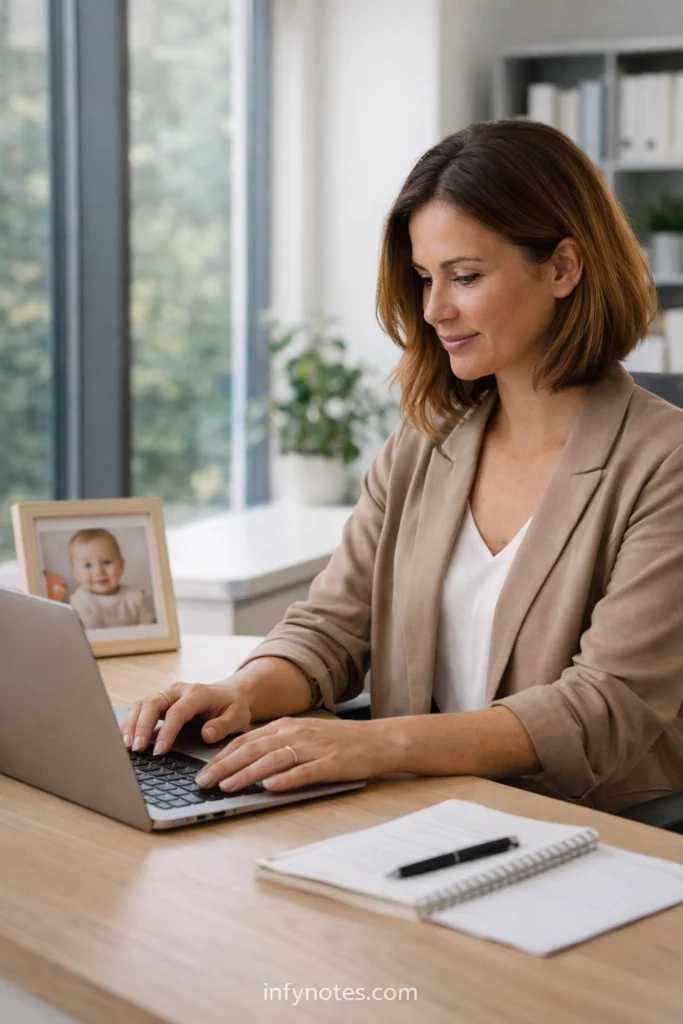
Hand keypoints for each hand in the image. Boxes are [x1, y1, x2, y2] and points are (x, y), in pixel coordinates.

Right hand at [119, 679, 252, 754]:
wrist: (231, 693)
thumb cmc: (233, 706)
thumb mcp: (238, 716)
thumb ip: (223, 725)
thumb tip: (207, 735)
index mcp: (198, 694)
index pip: (177, 712)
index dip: (166, 732)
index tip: (159, 751)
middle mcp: (179, 690)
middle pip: (153, 702)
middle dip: (142, 726)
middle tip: (136, 749)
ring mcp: (168, 694)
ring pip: (142, 703)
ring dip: (132, 723)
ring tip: (127, 746)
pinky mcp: (161, 701)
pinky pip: (140, 708)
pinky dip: (131, 722)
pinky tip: (126, 738)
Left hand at [194, 716, 400, 791]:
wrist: (380, 740)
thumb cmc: (340, 742)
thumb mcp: (305, 736)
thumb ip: (278, 746)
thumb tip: (246, 764)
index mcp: (287, 725)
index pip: (246, 740)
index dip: (221, 756)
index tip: (202, 771)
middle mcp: (297, 733)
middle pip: (253, 749)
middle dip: (224, 766)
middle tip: (203, 782)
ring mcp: (314, 748)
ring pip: (273, 760)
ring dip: (247, 774)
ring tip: (227, 787)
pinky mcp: (331, 763)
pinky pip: (304, 772)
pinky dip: (285, 779)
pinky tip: (270, 787)